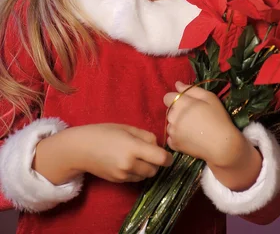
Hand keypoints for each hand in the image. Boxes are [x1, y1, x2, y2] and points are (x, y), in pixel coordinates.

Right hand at [34, 123, 172, 184]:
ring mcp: (123, 175)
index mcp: (133, 148)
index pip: (160, 158)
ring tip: (138, 156)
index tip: (168, 154)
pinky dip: (137, 172)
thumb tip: (158, 144)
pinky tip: (129, 162)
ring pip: (146, 176)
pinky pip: (135, 179)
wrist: (80, 149)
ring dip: (147, 168)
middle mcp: (130, 164)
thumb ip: (145, 136)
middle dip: (156, 162)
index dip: (168, 157)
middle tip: (151, 152)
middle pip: (155, 170)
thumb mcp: (126, 128)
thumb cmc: (103, 132)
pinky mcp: (118, 181)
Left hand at [163, 81, 243, 166]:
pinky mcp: (174, 144)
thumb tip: (177, 84)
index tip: (188, 103)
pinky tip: (190, 136)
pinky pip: (171, 137)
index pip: (167, 97)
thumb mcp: (209, 97)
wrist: (222, 145)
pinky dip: (178, 136)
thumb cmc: (218, 118)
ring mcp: (172, 132)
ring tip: (193, 127)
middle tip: (193, 115)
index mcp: (181, 103)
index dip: (176, 98)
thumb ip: (191, 89)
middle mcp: (173, 117)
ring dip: (177, 123)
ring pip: (170, 123)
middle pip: (169, 110)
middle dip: (178, 110)